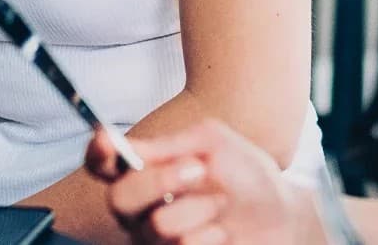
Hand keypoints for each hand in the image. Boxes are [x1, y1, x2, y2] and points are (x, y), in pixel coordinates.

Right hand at [85, 120, 322, 244]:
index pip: (101, 164)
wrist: (280, 213)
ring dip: (200, 208)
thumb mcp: (211, 142)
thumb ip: (170, 144)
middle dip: (160, 180)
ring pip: (157, 225)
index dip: (98, 153)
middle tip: (198, 168)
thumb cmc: (243, 172)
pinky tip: (222, 232)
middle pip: (120, 198)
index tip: (108, 141)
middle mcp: (141, 208)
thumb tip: (128, 147)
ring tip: (222, 204)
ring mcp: (155, 239)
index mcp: (143, 171)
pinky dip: (210, 235)